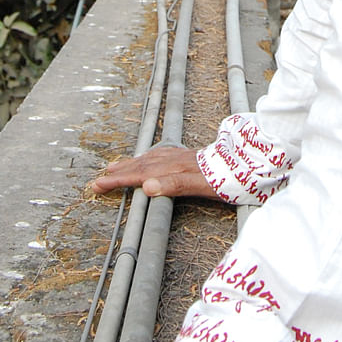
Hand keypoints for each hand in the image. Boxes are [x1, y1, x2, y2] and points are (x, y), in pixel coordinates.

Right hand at [89, 143, 219, 200]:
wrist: (244, 163)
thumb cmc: (224, 180)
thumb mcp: (201, 186)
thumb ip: (174, 185)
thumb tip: (146, 186)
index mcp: (172, 170)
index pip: (139, 175)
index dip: (118, 181)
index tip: (99, 185)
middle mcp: (173, 160)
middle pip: (139, 166)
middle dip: (117, 173)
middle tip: (98, 181)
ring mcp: (179, 157)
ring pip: (148, 159)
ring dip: (129, 164)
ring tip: (113, 167)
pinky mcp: (187, 156)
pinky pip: (160, 154)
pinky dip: (146, 157)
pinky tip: (145, 158)